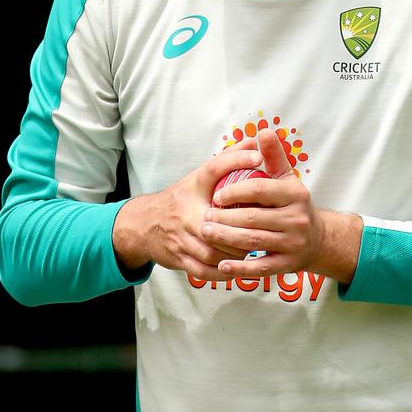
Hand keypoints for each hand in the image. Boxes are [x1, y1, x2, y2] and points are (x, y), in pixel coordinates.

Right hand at [112, 138, 263, 279]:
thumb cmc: (183, 198)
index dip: (236, 159)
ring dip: (236, 251)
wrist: (145, 224)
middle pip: (218, 219)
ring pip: (214, 249)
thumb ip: (229, 159)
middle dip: (242, 224)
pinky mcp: (179, 259)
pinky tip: (238, 266)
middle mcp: (186, 210)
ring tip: (254, 246)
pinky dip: (224, 270)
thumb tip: (257, 140)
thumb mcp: (201, 177)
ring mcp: (181, 237)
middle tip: (266, 224)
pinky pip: (205, 270)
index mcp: (193, 186)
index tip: (258, 158)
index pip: (214, 167)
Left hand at [201, 128, 361, 281]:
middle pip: (253, 218)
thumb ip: (273, 155)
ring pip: (253, 241)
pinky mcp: (287, 265)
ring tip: (206, 233)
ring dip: (226, 239)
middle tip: (204, 218)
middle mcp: (297, 219)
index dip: (235, 192)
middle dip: (224, 218)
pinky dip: (239, 268)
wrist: (316, 239)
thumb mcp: (286, 177)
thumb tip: (264, 130)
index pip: (260, 189)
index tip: (216, 195)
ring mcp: (293, 244)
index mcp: (296, 194)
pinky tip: (221, 266)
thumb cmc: (291, 203)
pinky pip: (260, 268)